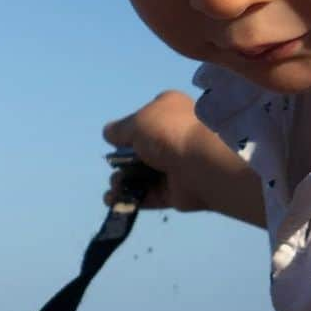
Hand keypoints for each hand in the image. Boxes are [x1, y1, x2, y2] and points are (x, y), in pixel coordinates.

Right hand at [103, 90, 210, 212]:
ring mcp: (177, 165)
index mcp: (171, 110)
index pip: (146, 118)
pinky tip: (112, 200)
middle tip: (115, 166)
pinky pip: (149, 194)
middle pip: (142, 149)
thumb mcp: (137, 122)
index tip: (118, 141)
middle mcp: (175, 136)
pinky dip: (131, 198)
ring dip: (123, 181)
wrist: (201, 163)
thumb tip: (108, 133)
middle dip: (123, 160)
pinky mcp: (176, 191)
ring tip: (115, 186)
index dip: (130, 130)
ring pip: (143, 174)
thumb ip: (119, 129)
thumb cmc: (169, 132)